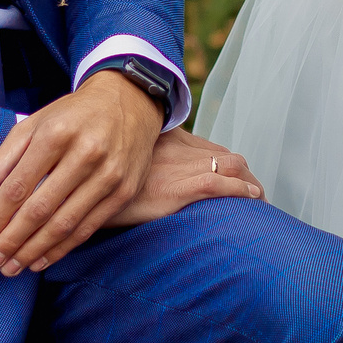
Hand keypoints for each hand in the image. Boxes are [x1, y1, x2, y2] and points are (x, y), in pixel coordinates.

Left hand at [0, 69, 161, 275]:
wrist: (129, 100)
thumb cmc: (72, 115)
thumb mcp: (33, 125)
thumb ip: (1, 161)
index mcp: (56, 134)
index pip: (18, 185)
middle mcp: (85, 154)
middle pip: (40, 209)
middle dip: (12, 240)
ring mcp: (108, 175)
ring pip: (64, 224)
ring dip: (34, 251)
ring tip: (12, 268)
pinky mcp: (124, 191)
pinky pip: (88, 228)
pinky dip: (62, 249)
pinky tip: (40, 260)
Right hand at [105, 129, 262, 226]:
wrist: (82, 185)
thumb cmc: (100, 180)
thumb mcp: (124, 165)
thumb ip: (142, 165)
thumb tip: (150, 179)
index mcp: (166, 140)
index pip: (209, 148)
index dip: (229, 164)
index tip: (238, 179)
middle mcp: (176, 148)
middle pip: (225, 155)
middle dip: (246, 174)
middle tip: (256, 195)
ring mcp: (178, 166)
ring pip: (231, 165)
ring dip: (251, 183)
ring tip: (260, 202)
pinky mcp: (177, 188)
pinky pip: (218, 184)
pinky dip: (241, 190)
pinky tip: (252, 199)